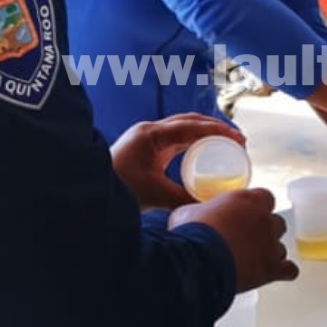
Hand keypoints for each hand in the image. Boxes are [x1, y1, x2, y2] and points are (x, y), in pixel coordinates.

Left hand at [111, 114, 243, 210]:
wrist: (88, 193)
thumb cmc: (117, 189)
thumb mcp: (155, 195)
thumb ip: (184, 199)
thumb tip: (211, 205)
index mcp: (152, 135)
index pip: (192, 126)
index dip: (218, 130)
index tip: (238, 140)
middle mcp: (150, 132)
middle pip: (190, 121)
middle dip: (216, 129)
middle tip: (238, 141)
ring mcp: (147, 139)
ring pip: (183, 129)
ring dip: (205, 134)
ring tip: (227, 145)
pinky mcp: (146, 149)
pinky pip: (175, 140)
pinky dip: (193, 143)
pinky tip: (205, 152)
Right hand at [169, 188, 297, 290]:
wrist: (198, 261)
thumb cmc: (191, 234)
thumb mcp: (187, 213)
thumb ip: (197, 212)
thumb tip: (188, 217)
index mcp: (247, 201)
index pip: (265, 197)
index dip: (257, 207)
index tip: (247, 215)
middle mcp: (264, 220)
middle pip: (277, 222)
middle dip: (265, 231)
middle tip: (248, 240)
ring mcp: (270, 245)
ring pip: (281, 248)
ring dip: (270, 253)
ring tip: (253, 262)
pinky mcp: (271, 269)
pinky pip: (289, 270)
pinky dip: (284, 272)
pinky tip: (275, 273)